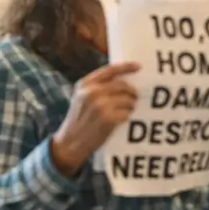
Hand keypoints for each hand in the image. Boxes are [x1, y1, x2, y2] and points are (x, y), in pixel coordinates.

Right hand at [51, 62, 139, 176]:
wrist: (70, 142)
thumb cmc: (78, 120)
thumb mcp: (80, 98)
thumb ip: (96, 87)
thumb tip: (122, 81)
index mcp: (85, 84)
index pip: (110, 70)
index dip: (127, 67)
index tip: (139, 67)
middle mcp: (92, 92)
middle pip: (123, 86)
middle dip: (131, 93)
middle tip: (133, 99)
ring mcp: (100, 105)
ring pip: (127, 100)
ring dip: (130, 106)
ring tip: (123, 112)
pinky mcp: (108, 119)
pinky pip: (126, 113)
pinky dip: (125, 117)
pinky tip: (118, 121)